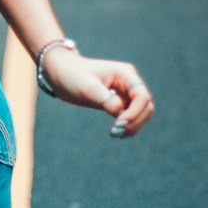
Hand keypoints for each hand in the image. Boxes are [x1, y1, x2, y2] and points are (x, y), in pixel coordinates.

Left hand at [39, 47, 154, 137]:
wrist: (61, 73)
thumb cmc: (73, 75)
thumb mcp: (87, 88)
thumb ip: (106, 100)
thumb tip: (120, 112)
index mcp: (125, 74)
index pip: (142, 96)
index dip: (135, 112)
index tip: (118, 123)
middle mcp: (129, 83)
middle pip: (146, 106)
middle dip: (135, 121)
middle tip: (116, 132)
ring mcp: (125, 93)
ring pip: (141, 113)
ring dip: (133, 126)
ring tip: (115, 134)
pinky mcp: (119, 102)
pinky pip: (131, 117)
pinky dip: (127, 126)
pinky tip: (116, 133)